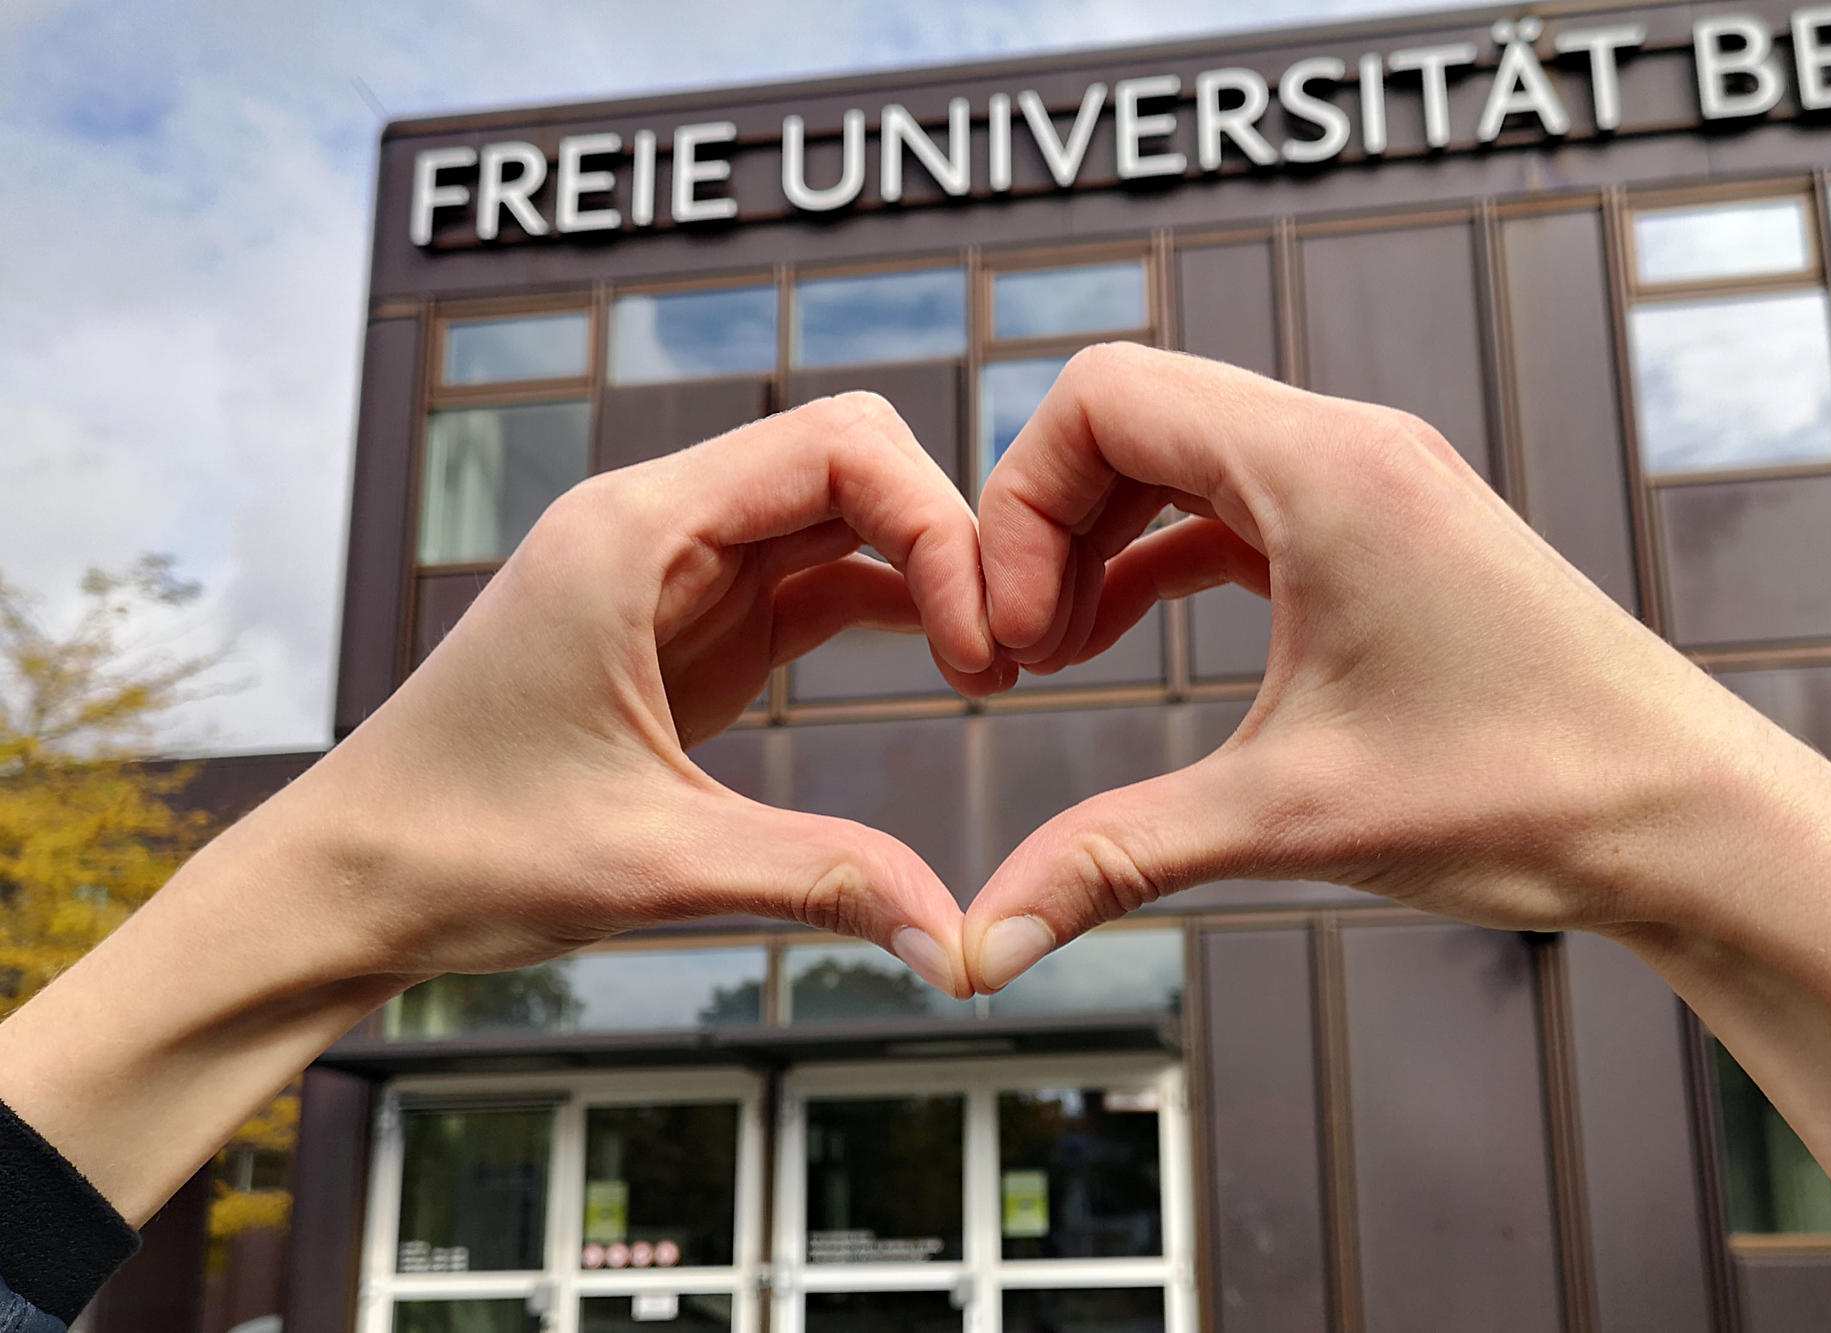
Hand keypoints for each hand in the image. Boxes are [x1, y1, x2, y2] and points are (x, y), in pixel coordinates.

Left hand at [0, 393, 1009, 1221]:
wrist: (352, 881)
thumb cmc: (458, 851)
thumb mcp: (653, 864)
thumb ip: (820, 882)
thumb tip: (959, 942)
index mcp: (631, 534)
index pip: (834, 447)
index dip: (938, 522)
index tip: (986, 641)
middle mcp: (653, 525)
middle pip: (846, 459)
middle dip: (944, 536)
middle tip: (1001, 653)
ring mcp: (668, 571)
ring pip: (835, 513)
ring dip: (922, 571)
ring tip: (989, 667)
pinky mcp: (682, 626)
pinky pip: (808, 578)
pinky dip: (885, 605)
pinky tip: (942, 663)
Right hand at [964, 341, 1738, 975]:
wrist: (1689, 818)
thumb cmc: (1528, 793)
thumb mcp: (1289, 820)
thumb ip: (1111, 861)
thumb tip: (984, 949)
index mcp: (1324, 469)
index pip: (1100, 398)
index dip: (1016, 504)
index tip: (1009, 633)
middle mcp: (1349, 447)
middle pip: (1129, 416)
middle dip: (1043, 524)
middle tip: (1020, 653)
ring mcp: (1373, 483)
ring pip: (1180, 457)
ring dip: (1097, 540)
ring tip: (1059, 651)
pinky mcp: (1387, 534)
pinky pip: (1234, 505)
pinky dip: (1159, 557)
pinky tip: (1122, 635)